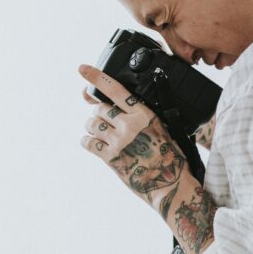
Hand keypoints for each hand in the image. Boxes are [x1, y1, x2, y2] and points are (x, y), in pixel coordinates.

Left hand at [78, 64, 189, 208]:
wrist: (171, 184)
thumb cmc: (170, 157)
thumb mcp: (163, 128)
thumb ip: (142, 116)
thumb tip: (119, 106)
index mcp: (144, 114)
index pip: (115, 89)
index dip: (96, 77)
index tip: (82, 68)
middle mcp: (129, 124)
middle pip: (100, 108)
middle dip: (98, 113)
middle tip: (104, 121)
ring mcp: (118, 141)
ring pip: (91, 124)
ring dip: (92, 127)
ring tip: (100, 134)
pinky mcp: (111, 157)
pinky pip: (88, 143)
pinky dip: (87, 142)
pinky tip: (93, 144)